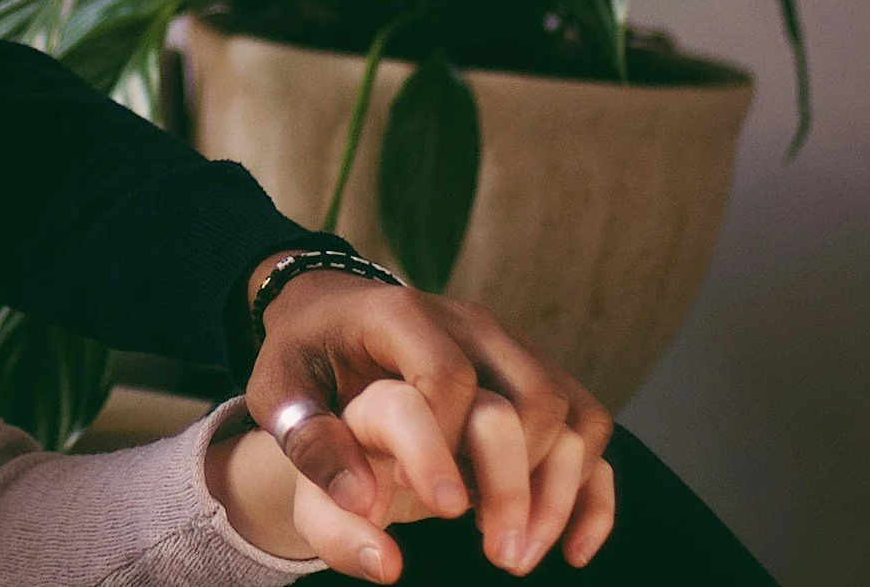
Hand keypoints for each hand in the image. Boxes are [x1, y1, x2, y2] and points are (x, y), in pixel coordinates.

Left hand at [244, 263, 614, 573]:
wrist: (332, 316)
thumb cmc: (305, 357)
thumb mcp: (277, 391)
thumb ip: (308, 442)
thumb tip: (362, 505)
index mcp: (401, 315)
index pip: (446, 375)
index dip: (449, 445)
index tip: (441, 511)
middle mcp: (469, 322)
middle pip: (532, 396)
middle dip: (520, 482)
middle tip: (496, 552)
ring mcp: (510, 345)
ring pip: (573, 411)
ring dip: (559, 491)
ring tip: (517, 553)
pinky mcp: (536, 371)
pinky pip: (591, 423)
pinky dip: (591, 488)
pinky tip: (572, 549)